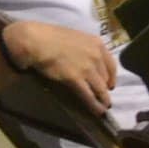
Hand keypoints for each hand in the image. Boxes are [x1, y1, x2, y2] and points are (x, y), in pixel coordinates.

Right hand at [2, 19, 116, 116]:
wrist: (36, 40)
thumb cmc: (50, 36)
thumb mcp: (75, 38)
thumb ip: (85, 49)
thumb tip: (86, 60)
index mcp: (96, 43)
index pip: (111, 64)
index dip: (111, 77)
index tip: (110, 84)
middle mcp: (96, 55)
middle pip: (106, 77)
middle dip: (105, 88)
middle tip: (102, 96)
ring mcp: (87, 68)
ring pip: (100, 89)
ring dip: (103, 100)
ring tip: (103, 107)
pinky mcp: (76, 79)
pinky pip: (89, 95)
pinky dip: (94, 105)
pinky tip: (97, 111)